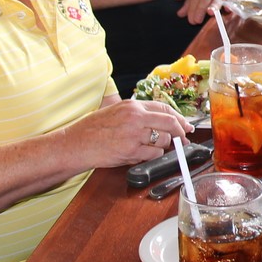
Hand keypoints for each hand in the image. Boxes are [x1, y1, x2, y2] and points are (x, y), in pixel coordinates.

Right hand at [68, 98, 193, 167]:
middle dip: (181, 133)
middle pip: (170, 123)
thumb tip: (160, 121)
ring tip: (152, 148)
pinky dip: (152, 156)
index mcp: (132, 105)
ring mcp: (134, 134)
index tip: (185, 125)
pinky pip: (154, 154)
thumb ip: (137, 114)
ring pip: (164, 140)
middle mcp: (136, 117)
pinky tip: (141, 155)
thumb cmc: (93, 129)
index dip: (179, 118)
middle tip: (184, 140)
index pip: (165, 107)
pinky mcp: (131, 150)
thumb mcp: (115, 112)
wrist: (76, 144)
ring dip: (164, 147)